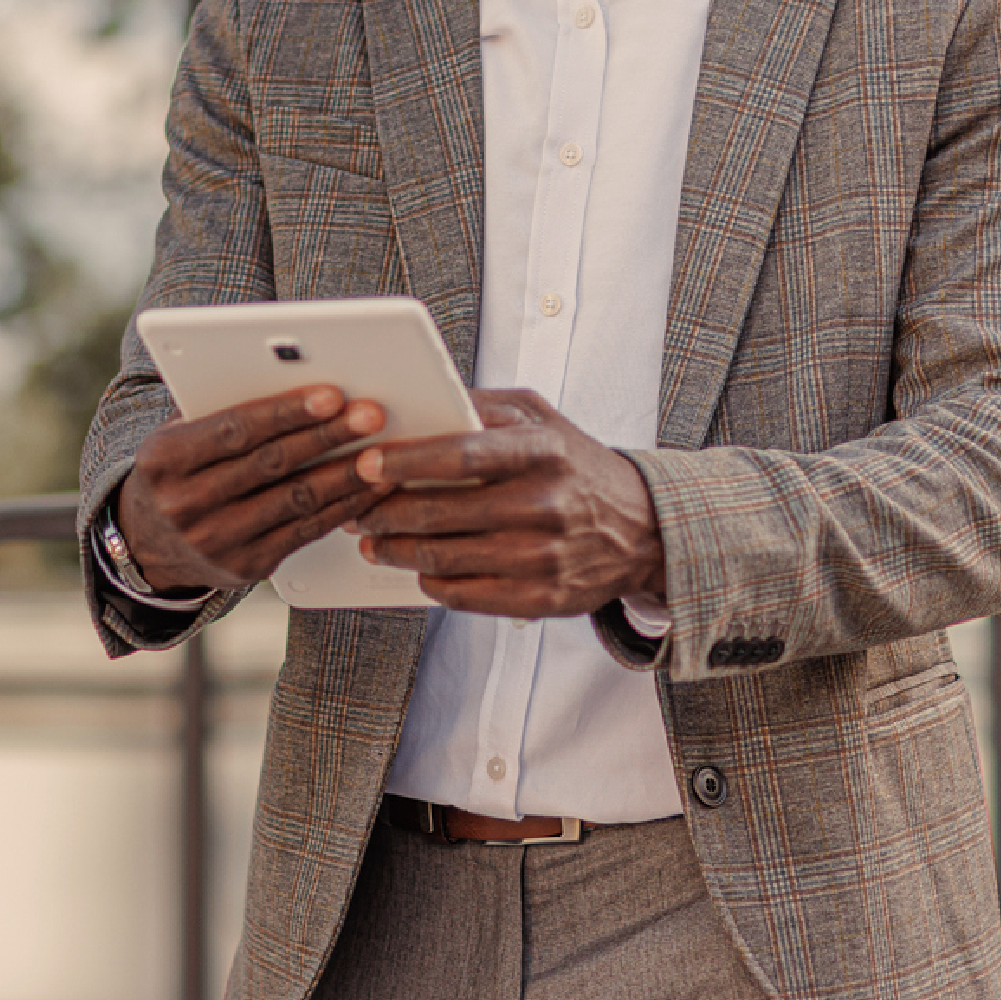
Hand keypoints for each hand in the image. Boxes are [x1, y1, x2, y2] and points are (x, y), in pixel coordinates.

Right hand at [117, 386, 388, 593]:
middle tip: (370, 416)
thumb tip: (293, 378)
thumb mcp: (177, 436)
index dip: (286, 412)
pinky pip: (305, 532)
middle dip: (328, 436)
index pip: (235, 430)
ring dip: (345, 475)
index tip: (331, 395)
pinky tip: (370, 489)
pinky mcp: (246, 567)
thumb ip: (220, 411)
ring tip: (380, 452)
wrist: (148, 545)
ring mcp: (216, 541)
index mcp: (166, 460)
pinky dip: (343, 508)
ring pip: (295, 500)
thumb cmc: (176, 473)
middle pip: (271, 463)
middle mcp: (186, 503)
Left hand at [353, 390, 665, 617]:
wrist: (643, 529)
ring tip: (374, 539)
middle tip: (358, 507)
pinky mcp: (540, 599)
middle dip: (384, 512)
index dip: (408, 460)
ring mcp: (543, 558)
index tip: (367, 463)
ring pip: (443, 557)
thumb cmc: (578, 466)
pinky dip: (429, 580)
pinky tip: (419, 565)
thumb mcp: (543, 418)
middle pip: (442, 513)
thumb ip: (484, 406)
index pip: (463, 454)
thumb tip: (421, 400)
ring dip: (396, 549)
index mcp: (544, 452)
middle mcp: (546, 505)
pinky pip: (462, 594)